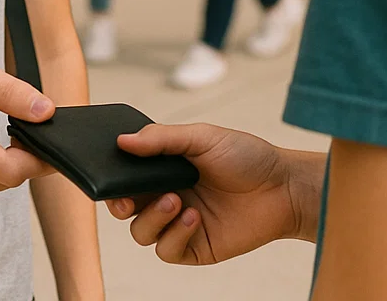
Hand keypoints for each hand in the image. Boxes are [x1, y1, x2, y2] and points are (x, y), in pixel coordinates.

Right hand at [0, 59, 55, 202]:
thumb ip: (12, 92)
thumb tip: (46, 112)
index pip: (12, 170)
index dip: (38, 156)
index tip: (48, 133)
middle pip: (10, 178)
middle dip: (30, 156)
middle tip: (32, 126)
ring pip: (2, 184)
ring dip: (15, 162)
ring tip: (9, 131)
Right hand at [105, 123, 319, 264]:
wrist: (281, 187)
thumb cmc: (244, 155)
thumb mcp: (201, 137)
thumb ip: (161, 139)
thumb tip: (122, 141)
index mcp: (163, 167)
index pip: (124, 175)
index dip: (110, 178)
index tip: (105, 175)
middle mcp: (165, 195)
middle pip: (124, 208)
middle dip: (118, 205)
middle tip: (126, 199)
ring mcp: (178, 223)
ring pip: (141, 233)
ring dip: (152, 218)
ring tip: (176, 200)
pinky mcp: (193, 248)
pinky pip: (167, 251)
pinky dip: (174, 235)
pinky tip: (194, 217)